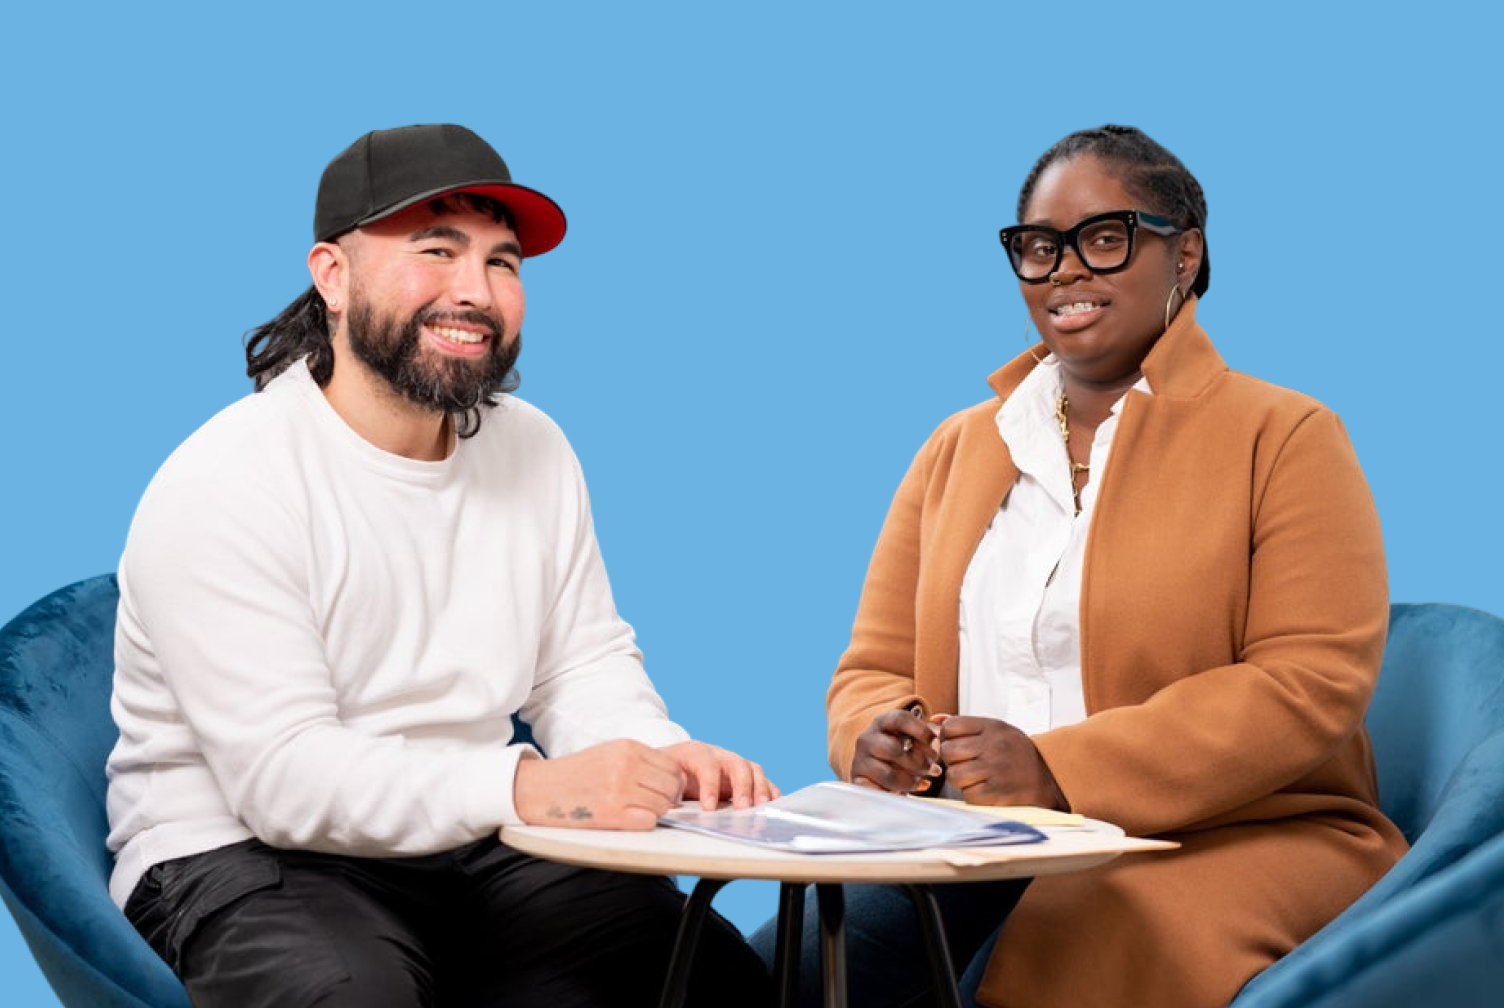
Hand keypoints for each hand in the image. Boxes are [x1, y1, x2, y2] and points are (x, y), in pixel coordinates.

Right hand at [514, 738, 684, 829]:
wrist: (539, 788)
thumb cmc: (574, 774)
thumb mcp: (609, 753)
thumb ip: (638, 761)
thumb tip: (669, 778)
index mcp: (628, 748)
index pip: (673, 766)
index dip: (673, 782)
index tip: (665, 791)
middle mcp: (626, 765)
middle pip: (672, 787)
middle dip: (668, 799)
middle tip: (652, 804)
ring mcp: (620, 789)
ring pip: (663, 805)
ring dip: (655, 812)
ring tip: (635, 811)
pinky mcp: (611, 813)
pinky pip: (649, 821)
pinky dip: (643, 823)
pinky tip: (628, 819)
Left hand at [661, 741, 778, 809]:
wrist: (671, 764)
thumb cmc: (667, 773)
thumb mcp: (661, 778)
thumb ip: (667, 790)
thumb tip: (671, 806)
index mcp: (695, 752)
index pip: (707, 764)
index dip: (710, 785)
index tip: (709, 808)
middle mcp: (718, 754)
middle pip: (737, 763)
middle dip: (742, 786)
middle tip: (742, 809)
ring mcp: (733, 762)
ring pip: (752, 769)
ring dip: (760, 788)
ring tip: (761, 807)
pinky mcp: (743, 774)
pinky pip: (760, 779)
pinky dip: (769, 790)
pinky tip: (773, 803)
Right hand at [851, 708, 940, 793]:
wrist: (876, 770)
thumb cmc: (900, 752)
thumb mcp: (911, 739)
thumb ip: (925, 739)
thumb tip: (937, 742)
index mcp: (882, 722)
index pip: (900, 719)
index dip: (921, 730)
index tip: (934, 742)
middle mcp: (867, 738)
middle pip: (894, 750)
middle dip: (919, 762)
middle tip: (932, 769)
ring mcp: (860, 760)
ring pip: (889, 775)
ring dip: (910, 781)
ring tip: (920, 782)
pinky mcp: (857, 780)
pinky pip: (878, 791)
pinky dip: (895, 795)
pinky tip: (904, 793)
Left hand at [937, 716, 1068, 810]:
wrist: (1047, 776)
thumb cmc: (1015, 752)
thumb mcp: (995, 729)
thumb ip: (965, 726)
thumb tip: (934, 721)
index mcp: (991, 727)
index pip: (951, 727)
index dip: (947, 737)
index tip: (956, 744)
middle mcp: (992, 746)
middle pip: (947, 751)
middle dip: (950, 760)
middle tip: (963, 763)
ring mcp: (995, 769)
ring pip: (954, 775)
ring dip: (959, 779)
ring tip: (973, 777)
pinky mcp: (997, 792)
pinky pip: (967, 794)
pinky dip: (971, 794)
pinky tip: (982, 789)